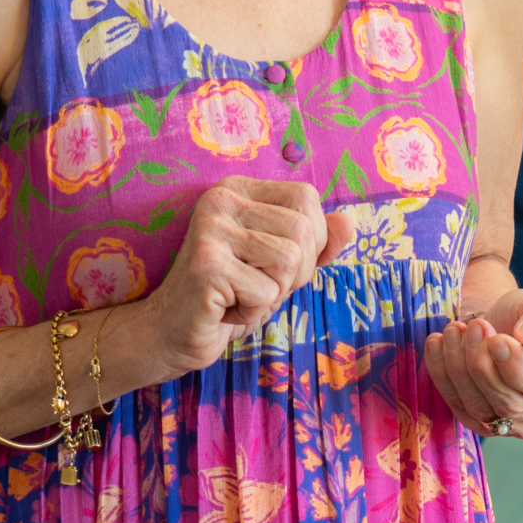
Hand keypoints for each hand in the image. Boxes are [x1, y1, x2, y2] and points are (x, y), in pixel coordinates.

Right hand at [137, 178, 354, 376]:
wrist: (172, 333)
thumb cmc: (231, 297)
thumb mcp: (281, 266)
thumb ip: (317, 243)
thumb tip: (350, 223)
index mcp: (239, 189)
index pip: (306, 197)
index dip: (309, 240)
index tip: (275, 263)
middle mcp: (221, 199)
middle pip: (303, 231)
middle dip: (293, 272)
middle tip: (256, 285)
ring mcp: (211, 229)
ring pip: (289, 261)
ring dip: (273, 293)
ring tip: (240, 295)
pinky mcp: (206, 264)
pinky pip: (266, 292)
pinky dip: (252, 312)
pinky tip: (225, 309)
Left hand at [425, 285, 522, 436]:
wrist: (502, 326)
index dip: (519, 369)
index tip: (497, 339)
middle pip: (513, 404)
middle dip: (484, 365)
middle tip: (472, 327)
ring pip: (484, 410)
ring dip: (460, 368)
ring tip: (454, 330)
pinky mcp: (490, 426)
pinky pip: (462, 411)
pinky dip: (445, 378)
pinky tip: (438, 346)